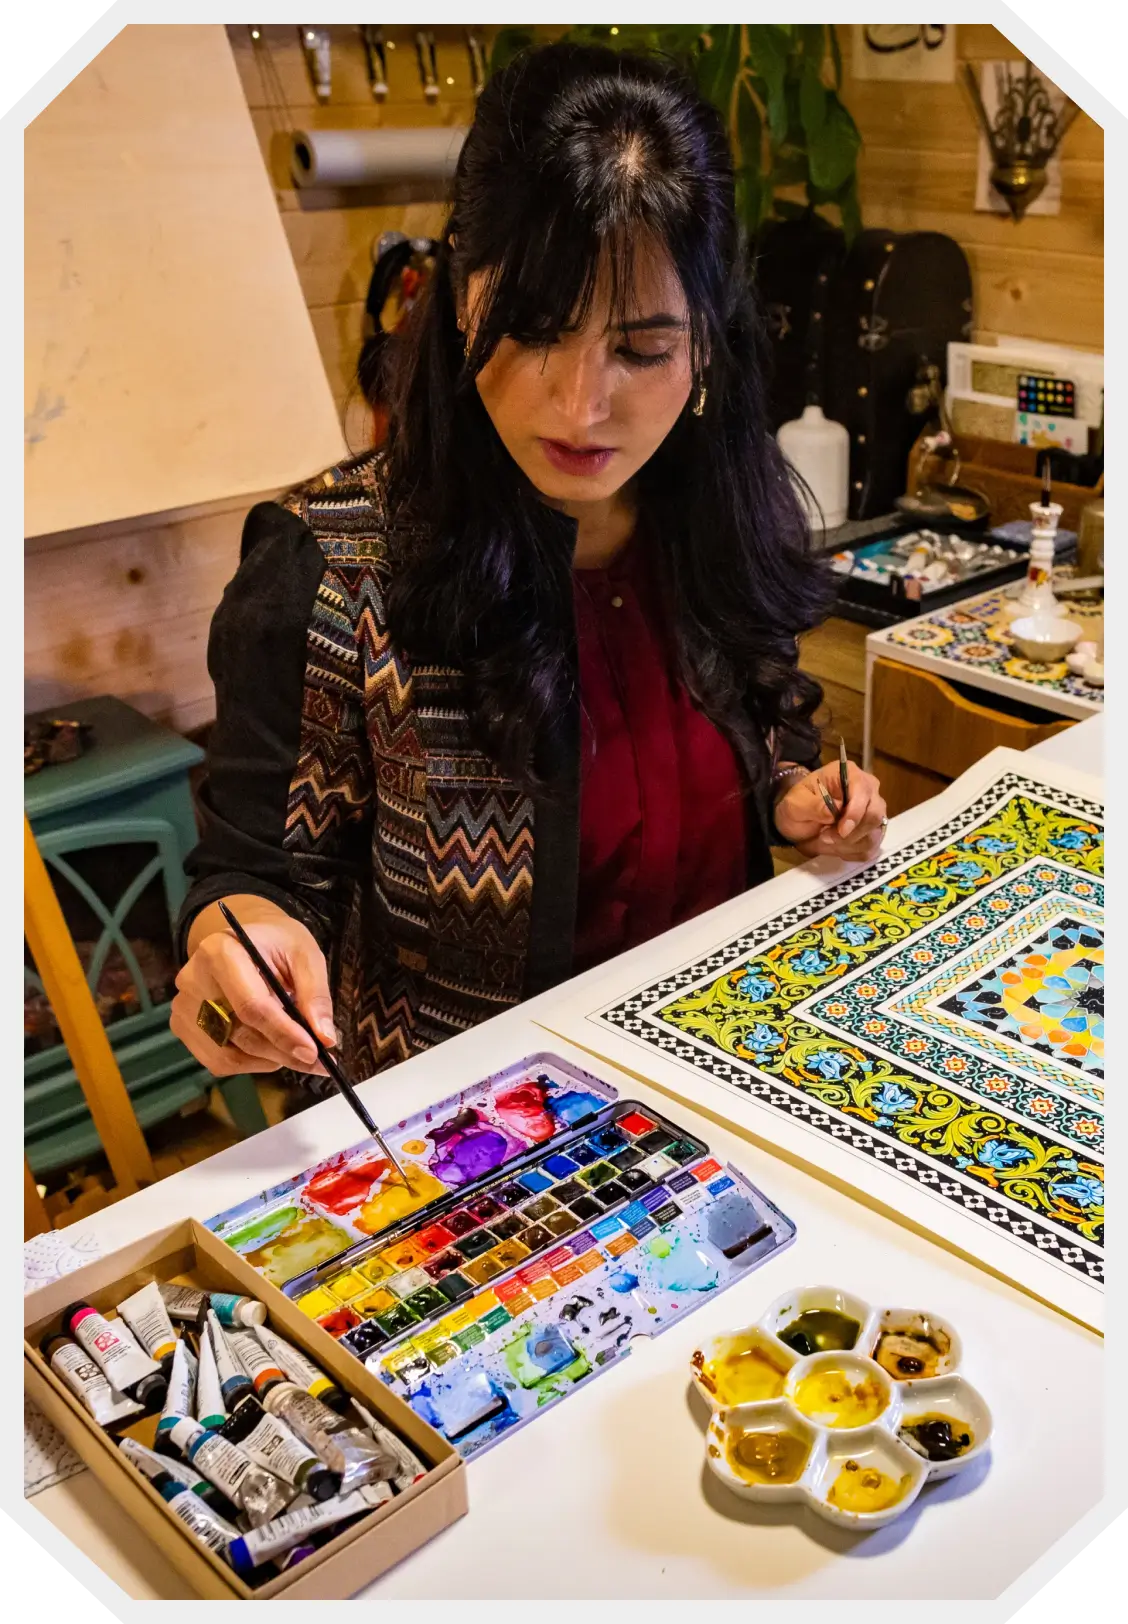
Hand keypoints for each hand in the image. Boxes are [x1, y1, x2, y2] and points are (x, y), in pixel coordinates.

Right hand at [171, 897, 334, 1076]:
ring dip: (270, 1061)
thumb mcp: (304, 955)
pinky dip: (251, 1063)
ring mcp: (183, 1006)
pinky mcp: (183, 1026)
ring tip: (297, 1051)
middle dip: (284, 1052)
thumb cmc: (275, 944)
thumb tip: (324, 1038)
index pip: (251, 1005)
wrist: (242, 939)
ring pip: (229, 1055)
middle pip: (241, 1033)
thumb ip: (315, 994)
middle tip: (319, 1062)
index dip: (284, 1033)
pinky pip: (219, 1060)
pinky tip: (270, 1047)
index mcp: (221, 952)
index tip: (315, 1052)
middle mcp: (193, 980)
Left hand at [774, 761, 886, 863]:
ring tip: (826, 841)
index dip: (856, 812)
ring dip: (847, 845)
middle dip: (850, 834)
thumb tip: (833, 812)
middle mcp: (868, 790)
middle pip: (875, 815)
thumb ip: (813, 806)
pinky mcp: (872, 832)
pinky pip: (869, 849)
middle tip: (826, 837)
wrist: (799, 820)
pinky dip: (850, 853)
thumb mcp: (795, 804)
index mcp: (849, 774)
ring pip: (873, 836)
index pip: (864, 791)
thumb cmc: (799, 805)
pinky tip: (836, 847)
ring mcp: (873, 812)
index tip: (841, 830)